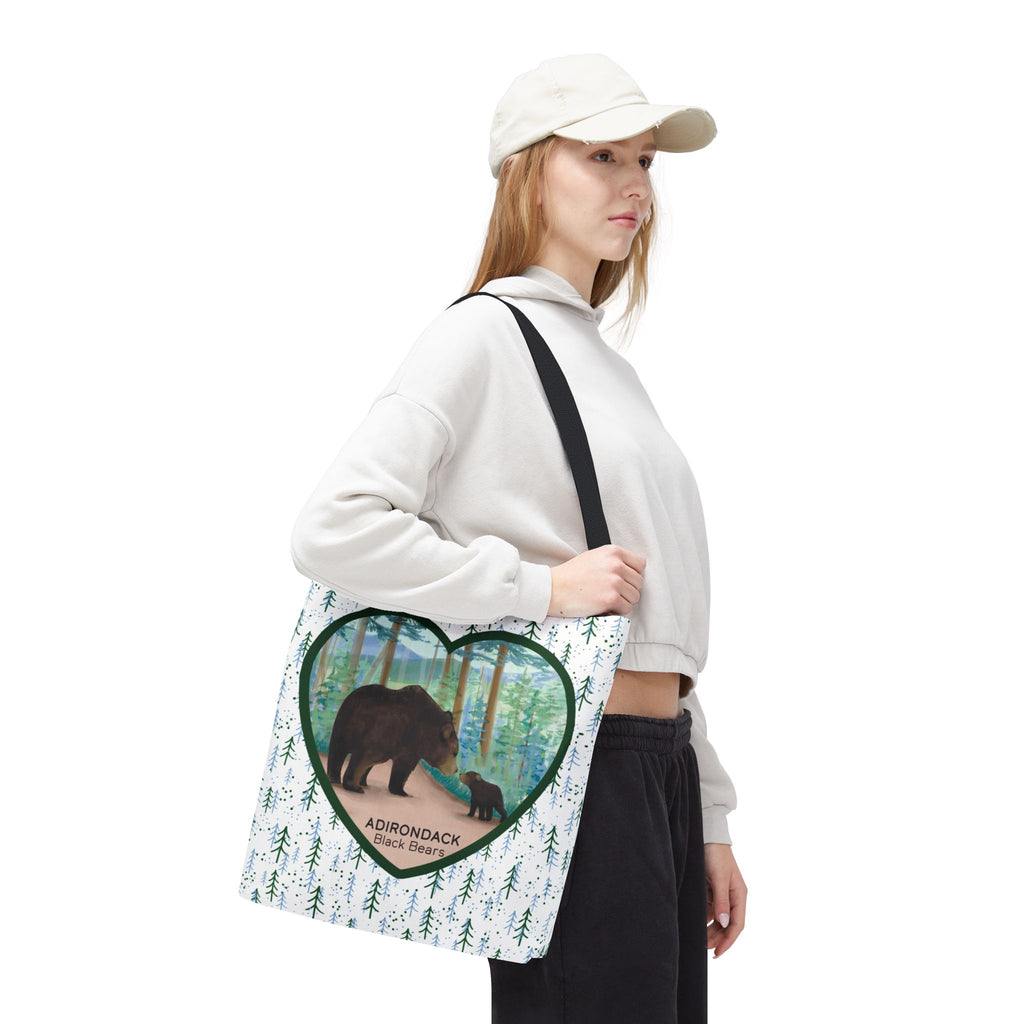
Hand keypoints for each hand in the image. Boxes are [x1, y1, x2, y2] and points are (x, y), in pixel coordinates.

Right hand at [547, 544, 645, 617]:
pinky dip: (617, 611)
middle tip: (611, 592)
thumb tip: (630, 572)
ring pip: (634, 596)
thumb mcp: (593, 557)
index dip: (633, 575)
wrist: (553, 588)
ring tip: (606, 599)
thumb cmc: (570, 575)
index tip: (624, 581)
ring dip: (623, 601)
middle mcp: (616, 565)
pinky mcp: (611, 598)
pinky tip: (603, 607)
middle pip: (639, 582)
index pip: (640, 564)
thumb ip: (613, 561)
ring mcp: (614, 582)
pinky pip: (626, 608)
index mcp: (613, 552)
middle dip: (627, 589)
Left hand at [705, 842, 745, 957]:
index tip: (718, 952)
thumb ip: (721, 900)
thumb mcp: (719, 877)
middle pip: (727, 925)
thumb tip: (724, 923)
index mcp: (739, 895)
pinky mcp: (711, 890)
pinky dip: (703, 919)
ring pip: (717, 919)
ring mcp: (722, 894)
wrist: (707, 836)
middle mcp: (732, 897)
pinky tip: (695, 924)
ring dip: (710, 930)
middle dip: (717, 938)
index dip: (728, 940)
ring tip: (699, 940)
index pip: (737, 924)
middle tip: (703, 948)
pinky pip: (709, 910)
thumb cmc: (716, 854)